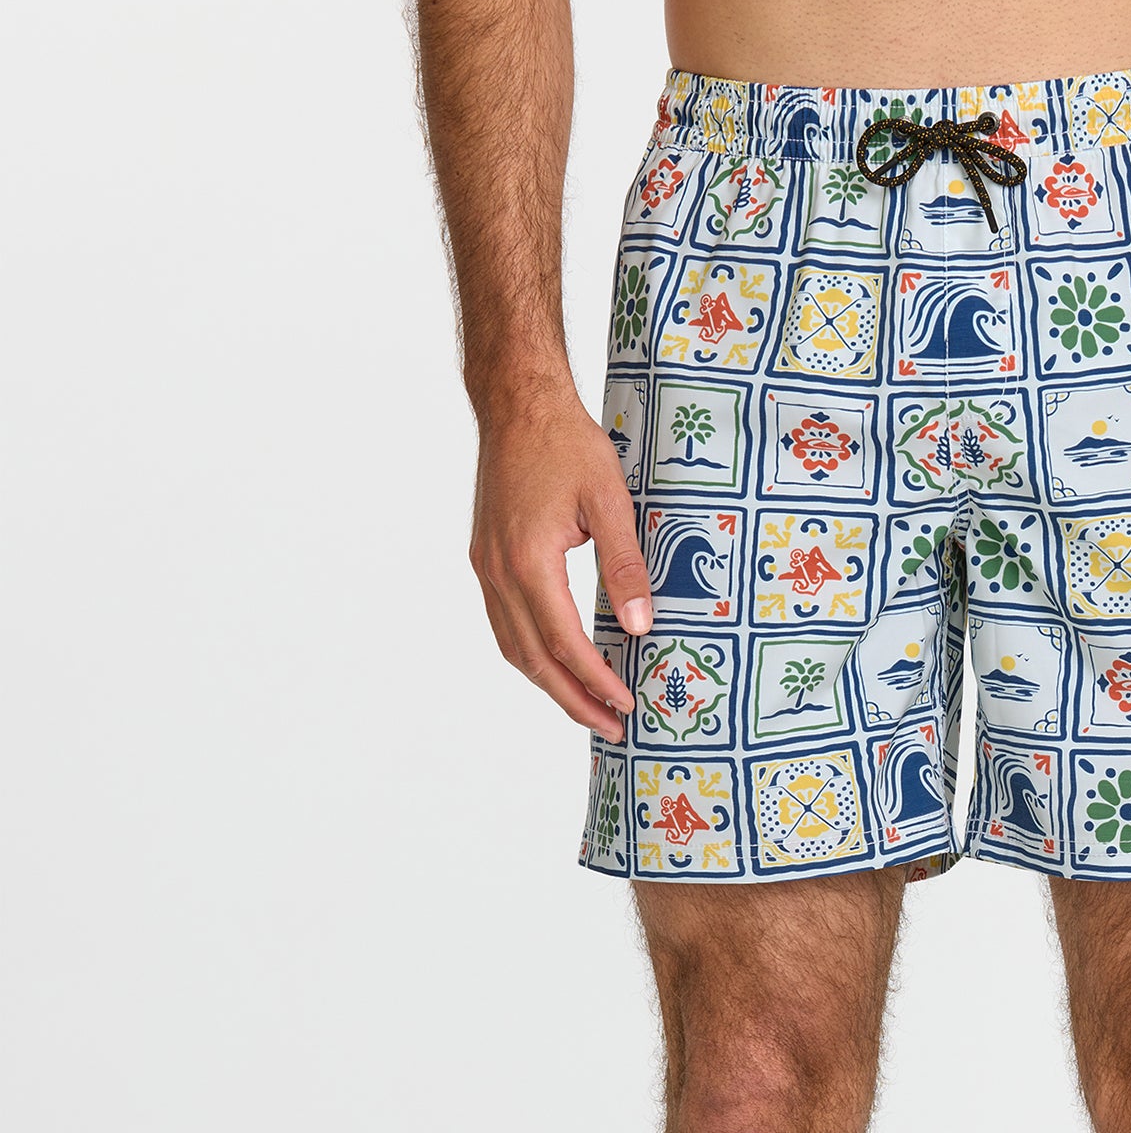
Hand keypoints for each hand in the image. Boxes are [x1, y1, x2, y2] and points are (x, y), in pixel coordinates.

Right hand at [469, 390, 648, 736]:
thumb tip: (641, 627)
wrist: (516, 404)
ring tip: (588, 707)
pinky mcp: (486, 559)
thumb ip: (625, 566)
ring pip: (513, 647)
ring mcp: (486, 567)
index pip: (565, 642)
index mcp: (528, 561)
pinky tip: (558, 664)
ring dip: (549, 684)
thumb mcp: (611, 499)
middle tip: (611, 728)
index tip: (627, 705)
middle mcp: (498, 571)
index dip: (596, 680)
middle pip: (533, 659)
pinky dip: (531, 654)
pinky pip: (505, 624)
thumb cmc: (565, 442)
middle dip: (574, 699)